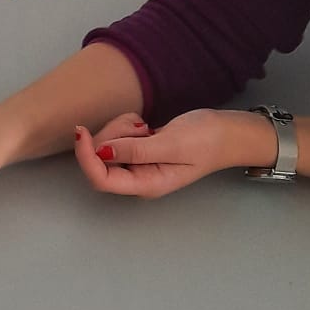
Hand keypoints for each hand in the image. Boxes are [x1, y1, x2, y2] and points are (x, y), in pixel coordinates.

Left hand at [72, 108, 270, 198]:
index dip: (85, 158)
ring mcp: (137, 164)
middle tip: (138, 124)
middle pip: (100, 160)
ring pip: (108, 144)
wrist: (227, 132)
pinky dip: (126, 125)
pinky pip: (118, 136)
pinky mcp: (139, 149)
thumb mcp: (172, 144)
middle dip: (111, 135)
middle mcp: (137, 178)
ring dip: (121, 128)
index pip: (101, 179)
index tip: (82, 131)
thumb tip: (102, 152)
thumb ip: (136, 150)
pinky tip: (146, 124)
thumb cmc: (206, 141)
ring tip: (146, 125)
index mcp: (145, 185)